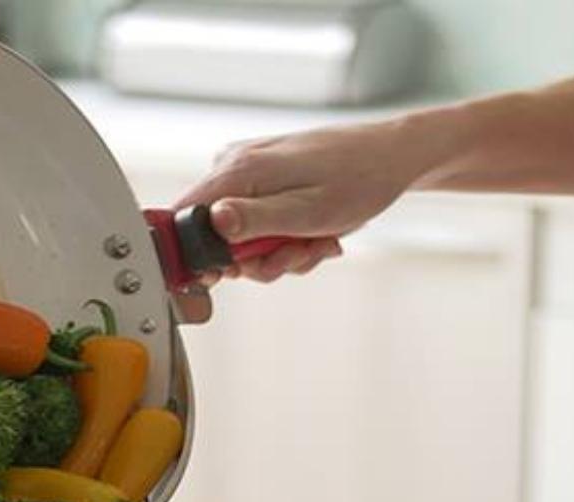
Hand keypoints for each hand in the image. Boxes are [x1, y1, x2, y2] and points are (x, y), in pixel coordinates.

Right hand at [174, 119, 434, 282]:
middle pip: (214, 235)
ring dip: (278, 252)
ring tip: (313, 242)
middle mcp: (233, 165)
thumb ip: (254, 221)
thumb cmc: (358, 180)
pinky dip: (285, 238)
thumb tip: (210, 224)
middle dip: (256, 258)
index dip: (199, 254)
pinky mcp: (262, 179)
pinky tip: (313, 233)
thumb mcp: (307, 212)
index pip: (182, 217)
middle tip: (295, 254)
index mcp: (238, 170)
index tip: (232, 272)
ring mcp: (247, 172)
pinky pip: (257, 224)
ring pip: (239, 236)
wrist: (391, 157)